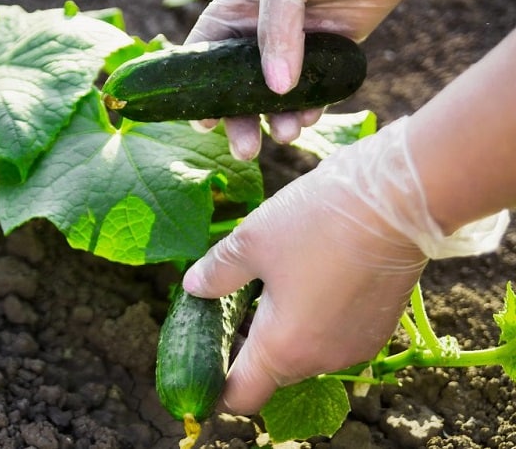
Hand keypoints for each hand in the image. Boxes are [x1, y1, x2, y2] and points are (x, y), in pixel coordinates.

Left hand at [183, 117, 428, 413]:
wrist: (400, 198)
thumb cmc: (317, 221)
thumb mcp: (251, 241)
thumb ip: (217, 273)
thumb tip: (194, 288)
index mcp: (282, 348)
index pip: (242, 395)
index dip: (218, 386)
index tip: (208, 359)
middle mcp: (321, 360)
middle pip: (273, 373)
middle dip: (251, 344)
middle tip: (237, 298)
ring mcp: (355, 346)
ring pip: (305, 352)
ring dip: (287, 329)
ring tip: (278, 279)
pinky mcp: (379, 328)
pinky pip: (334, 336)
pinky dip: (318, 319)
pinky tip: (313, 276)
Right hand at [187, 0, 401, 159]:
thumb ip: (277, 31)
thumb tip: (278, 89)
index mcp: (236, 13)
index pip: (205, 56)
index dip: (201, 93)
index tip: (206, 125)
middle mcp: (260, 35)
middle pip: (238, 88)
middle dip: (242, 122)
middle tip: (246, 150)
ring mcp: (295, 48)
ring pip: (277, 97)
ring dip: (279, 121)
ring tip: (288, 135)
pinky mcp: (328, 57)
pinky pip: (314, 93)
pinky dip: (311, 109)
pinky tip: (310, 116)